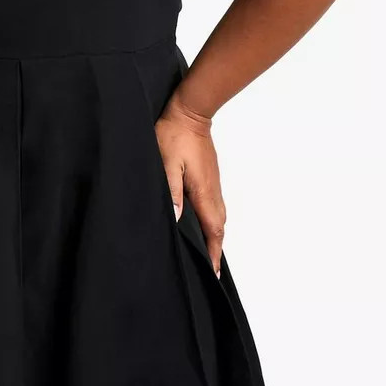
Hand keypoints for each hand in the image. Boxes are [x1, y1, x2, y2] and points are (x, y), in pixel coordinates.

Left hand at [155, 94, 225, 277]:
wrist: (190, 112)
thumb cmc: (174, 135)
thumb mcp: (166, 163)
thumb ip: (171, 191)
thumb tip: (177, 217)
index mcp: (203, 192)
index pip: (212, 230)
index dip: (213, 253)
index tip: (211, 273)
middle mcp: (213, 191)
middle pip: (218, 228)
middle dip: (215, 250)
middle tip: (208, 271)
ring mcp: (213, 184)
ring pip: (218, 218)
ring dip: (214, 237)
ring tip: (206, 254)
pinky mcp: (210, 178)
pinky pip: (214, 207)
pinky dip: (211, 223)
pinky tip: (201, 226)